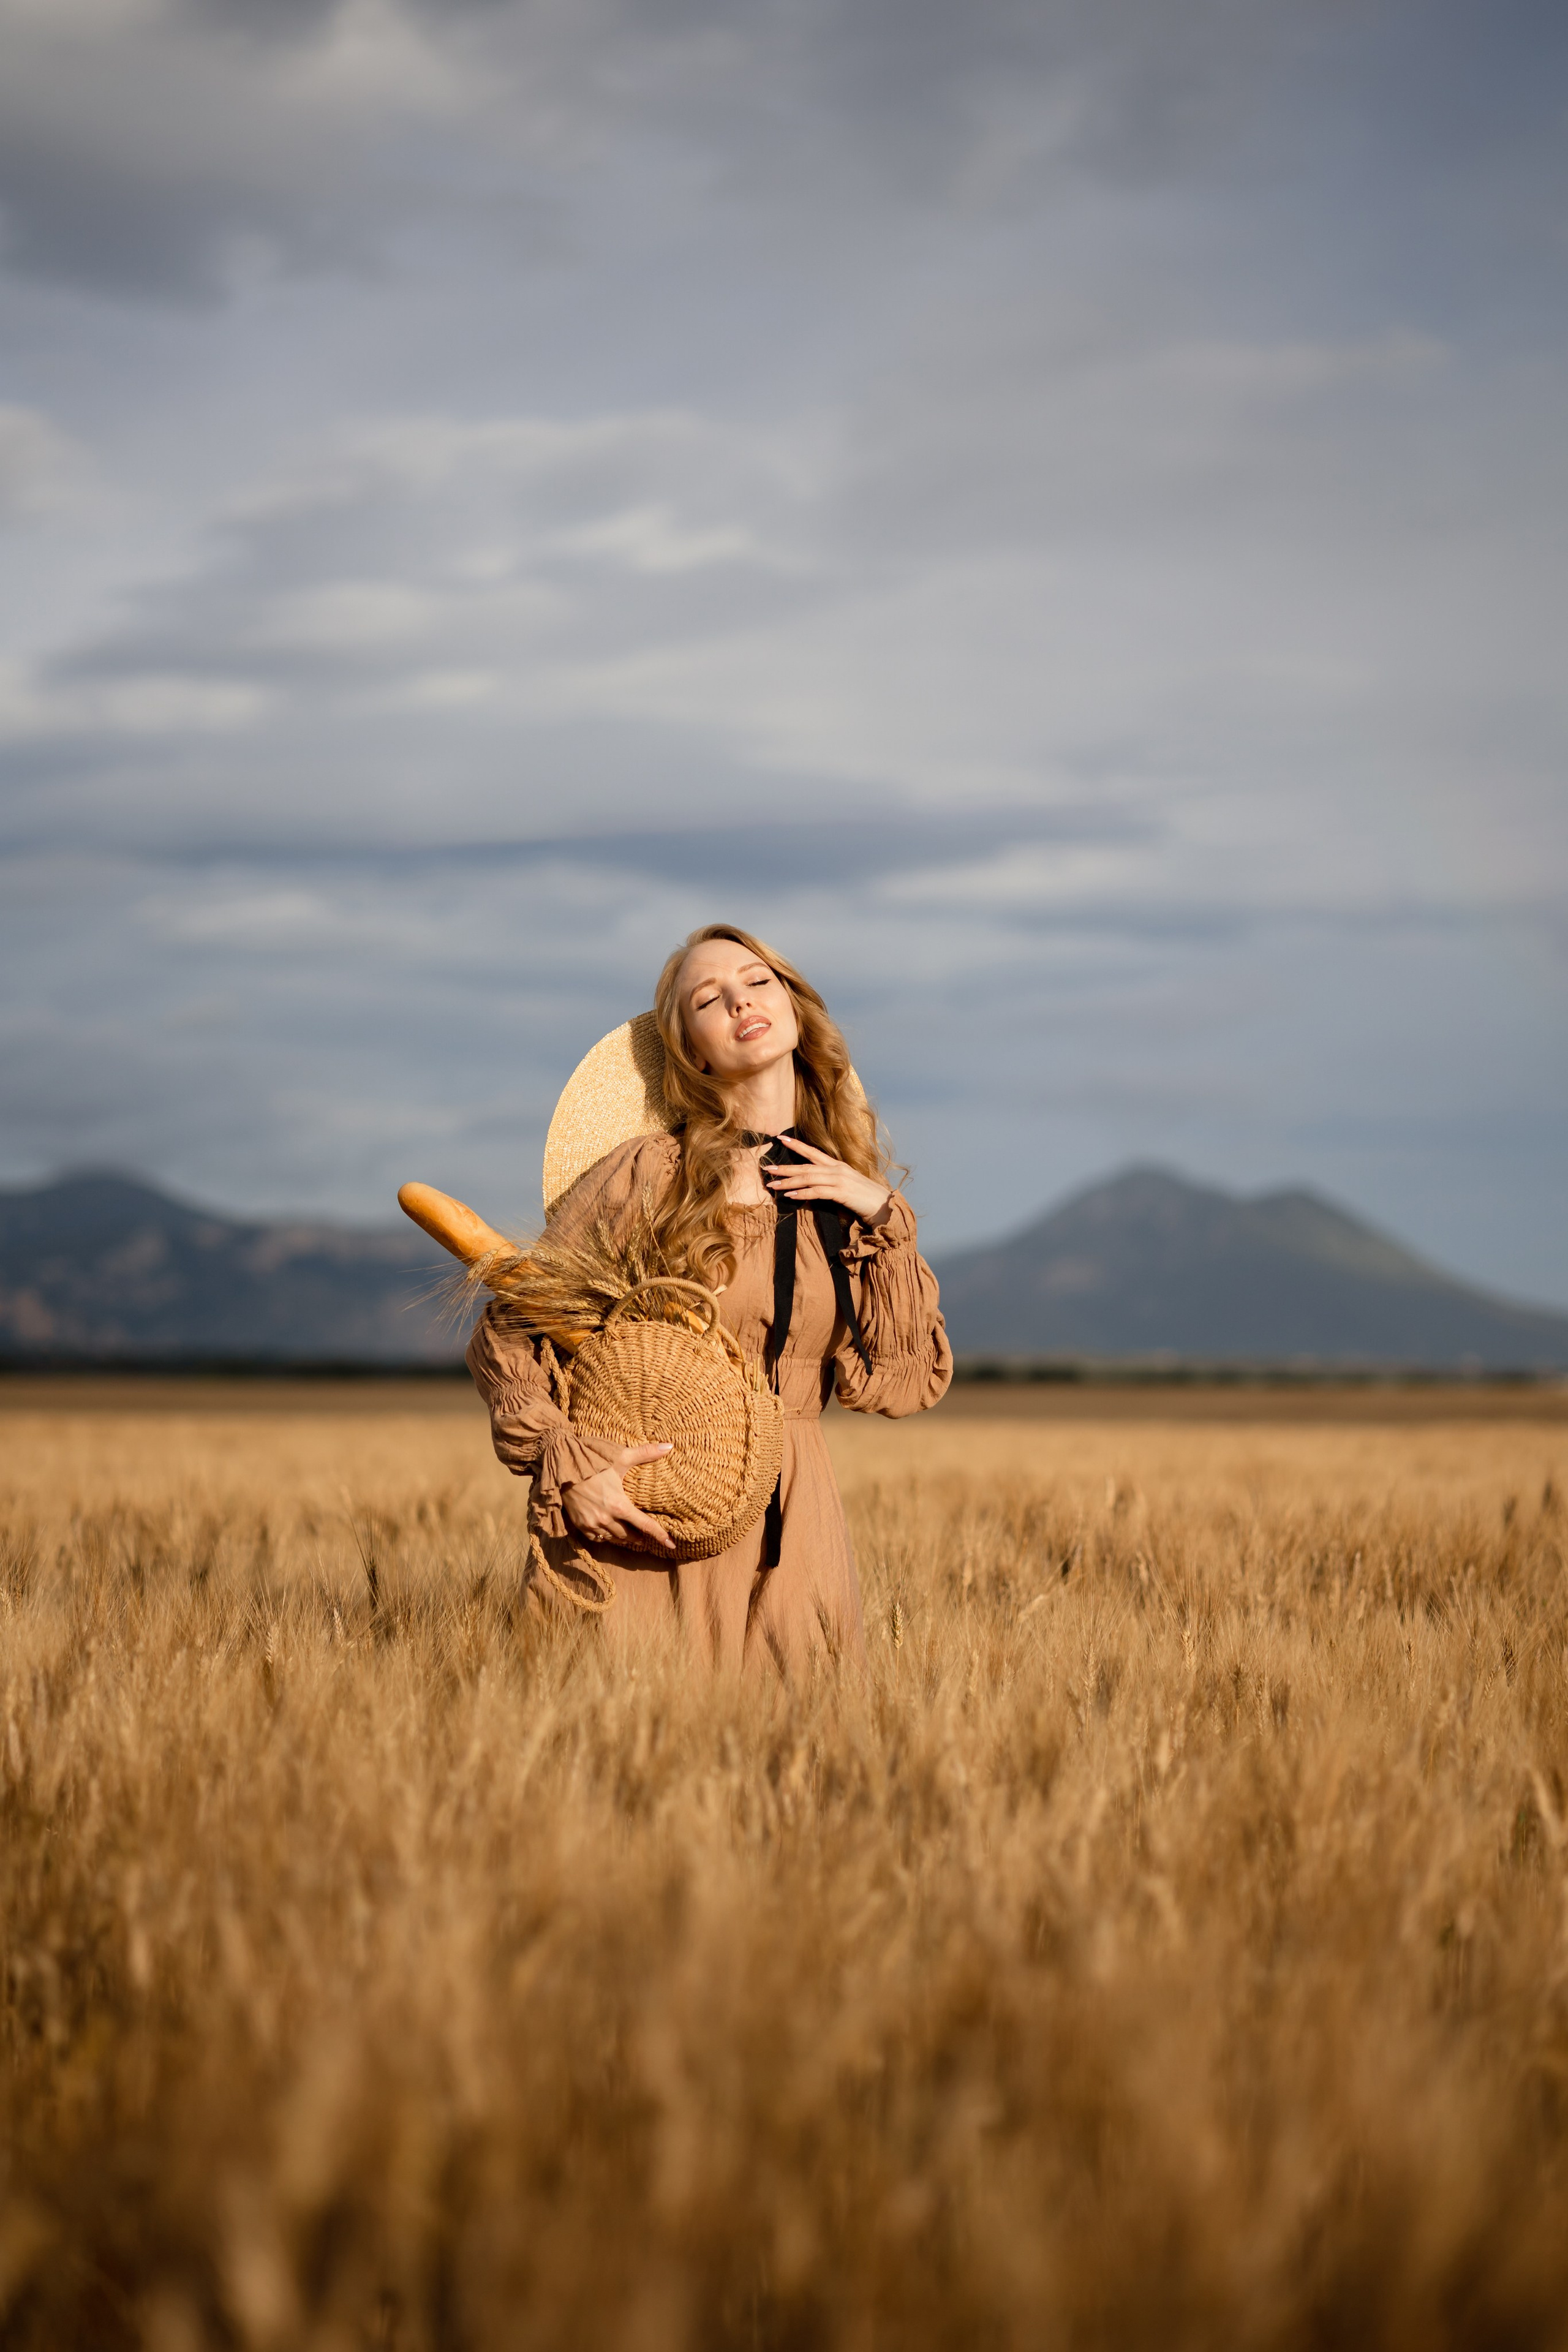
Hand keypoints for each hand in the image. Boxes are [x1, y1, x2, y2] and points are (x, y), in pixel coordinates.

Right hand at [561, 1443, 676, 1552]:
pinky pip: (596, 1538)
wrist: (563, 1466)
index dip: (660, 1535)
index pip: (645, 1525)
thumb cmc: (594, 1461)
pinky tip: (609, 1533)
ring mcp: (592, 1523)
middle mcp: (607, 1519)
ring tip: (629, 1535)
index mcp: (619, 1505)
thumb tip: (669, 1446)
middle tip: (644, 1535)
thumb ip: (646, 1453)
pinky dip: (605, 1537)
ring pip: (613, 1538)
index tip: (671, 1544)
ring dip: (623, 1538)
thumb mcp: (621, 1457)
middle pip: (629, 1535)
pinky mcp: (579, 1525)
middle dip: (638, 1536)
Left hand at [765, 1135, 893, 1226]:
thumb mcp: (847, 1185)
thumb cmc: (865, 1198)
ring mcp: (839, 1180)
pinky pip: (818, 1192)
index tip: (780, 1138)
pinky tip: (791, 1196)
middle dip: (785, 1167)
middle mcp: (837, 1169)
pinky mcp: (841, 1193)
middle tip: (767, 1168)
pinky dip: (803, 1194)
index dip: (797, 1145)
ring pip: (809, 1178)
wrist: (884, 1205)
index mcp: (838, 1165)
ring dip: (789, 1182)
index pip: (813, 1152)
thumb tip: (814, 1185)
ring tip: (773, 1185)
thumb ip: (831, 1182)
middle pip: (806, 1165)